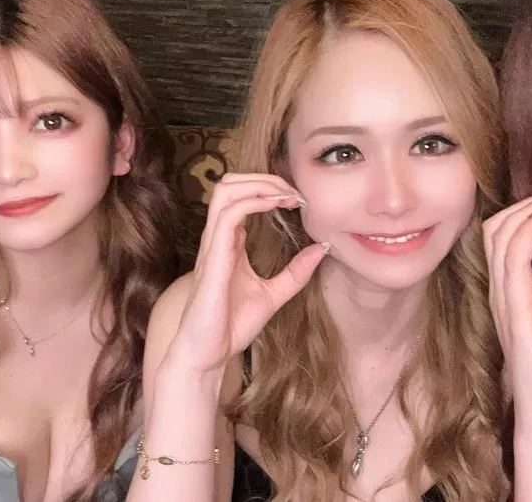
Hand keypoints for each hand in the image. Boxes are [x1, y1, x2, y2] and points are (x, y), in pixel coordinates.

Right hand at [166, 173, 327, 373]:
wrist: (209, 353)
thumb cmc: (231, 325)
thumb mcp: (274, 294)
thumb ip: (295, 272)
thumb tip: (322, 248)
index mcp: (229, 242)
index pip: (242, 195)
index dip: (271, 188)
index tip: (300, 200)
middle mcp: (218, 237)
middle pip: (230, 182)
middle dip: (265, 177)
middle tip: (295, 192)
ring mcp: (213, 245)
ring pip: (225, 189)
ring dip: (260, 184)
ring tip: (287, 195)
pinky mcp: (213, 257)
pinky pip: (229, 214)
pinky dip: (254, 201)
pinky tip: (276, 207)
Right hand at [484, 189, 531, 432]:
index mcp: (513, 287)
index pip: (506, 233)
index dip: (531, 207)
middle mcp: (502, 288)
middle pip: (496, 226)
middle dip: (527, 201)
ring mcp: (505, 297)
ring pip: (500, 234)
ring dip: (530, 208)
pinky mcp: (515, 308)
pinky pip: (513, 256)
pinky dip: (529, 228)